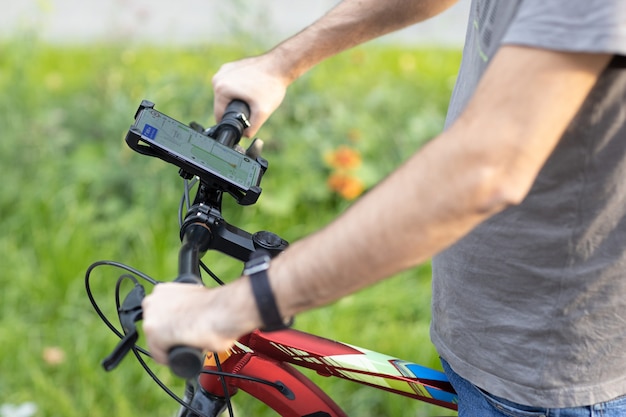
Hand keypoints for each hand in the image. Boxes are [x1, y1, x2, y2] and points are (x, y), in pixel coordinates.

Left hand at [141, 280, 257, 364]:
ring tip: (187, 347)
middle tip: (185, 338)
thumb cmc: (218, 304)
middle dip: (167, 334)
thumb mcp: (198, 298)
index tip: (181, 328)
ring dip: (169, 346)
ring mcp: (151, 318)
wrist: (223, 310)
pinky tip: (183, 357)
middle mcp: (152, 301)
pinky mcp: (154, 335)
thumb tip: (191, 316)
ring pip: (155, 340)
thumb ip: (188, 306)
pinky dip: (170, 359)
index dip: (170, 323)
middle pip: (155, 326)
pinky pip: (159, 354)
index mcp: (163, 289)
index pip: (158, 313)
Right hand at [212, 54, 290, 136]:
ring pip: (226, 95)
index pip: (219, 115)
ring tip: (252, 98)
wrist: (279, 65)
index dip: (231, 123)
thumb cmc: (271, 86)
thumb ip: (252, 128)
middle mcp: (218, 77)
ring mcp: (224, 70)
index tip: (243, 122)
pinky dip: (239, 89)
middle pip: (222, 105)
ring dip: (237, 99)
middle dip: (235, 110)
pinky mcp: (231, 66)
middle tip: (251, 108)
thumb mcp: (262, 112)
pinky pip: (231, 84)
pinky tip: (252, 89)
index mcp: (221, 88)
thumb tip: (245, 136)